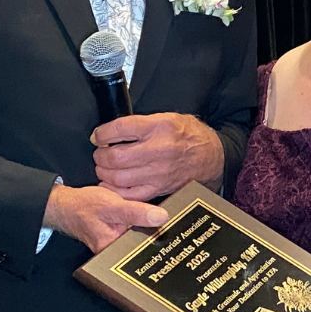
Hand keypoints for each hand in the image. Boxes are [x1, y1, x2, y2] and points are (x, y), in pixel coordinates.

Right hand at [44, 183, 167, 253]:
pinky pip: (133, 235)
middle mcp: (115, 253)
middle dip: (153, 233)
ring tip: (150, 218)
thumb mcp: (113, 206)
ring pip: (139, 239)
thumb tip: (161, 217)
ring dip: (146, 229)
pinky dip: (138, 226)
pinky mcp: (116, 240)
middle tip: (160, 219)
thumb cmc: (84, 206)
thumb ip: (136, 212)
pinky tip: (140, 218)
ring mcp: (115, 247)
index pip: (145, 247)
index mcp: (114, 250)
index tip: (168, 224)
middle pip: (143, 245)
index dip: (159, 236)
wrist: (67, 206)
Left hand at [92, 113, 224, 199]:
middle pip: (115, 156)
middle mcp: (159, 150)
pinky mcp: (159, 188)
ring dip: (104, 173)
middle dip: (100, 155)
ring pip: (118, 177)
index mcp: (159, 127)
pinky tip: (112, 183)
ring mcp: (158, 173)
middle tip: (100, 153)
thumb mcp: (168, 117)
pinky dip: (115, 190)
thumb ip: (141, 123)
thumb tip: (112, 130)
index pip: (120, 129)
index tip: (98, 136)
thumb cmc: (189, 135)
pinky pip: (129, 194)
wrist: (212, 157)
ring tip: (105, 167)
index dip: (102, 133)